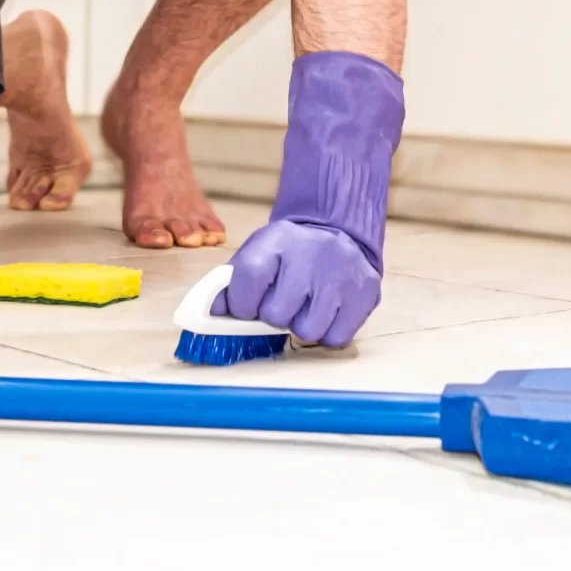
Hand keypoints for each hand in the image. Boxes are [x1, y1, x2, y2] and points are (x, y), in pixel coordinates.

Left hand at [218, 51, 402, 348]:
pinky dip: (328, 333)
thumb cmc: (290, 253)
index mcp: (277, 239)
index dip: (242, 303)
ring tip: (307, 306)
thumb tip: (205, 314)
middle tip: (285, 300)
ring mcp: (342, 273)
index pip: (246, 284)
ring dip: (302, 326)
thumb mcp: (258, 254)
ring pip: (307, 331)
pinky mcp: (366, 293)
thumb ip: (231, 283)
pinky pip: (335, 338)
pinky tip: (328, 311)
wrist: (341, 232)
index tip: (249, 303)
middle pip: (276, 314)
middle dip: (276, 315)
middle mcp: (312, 252)